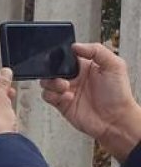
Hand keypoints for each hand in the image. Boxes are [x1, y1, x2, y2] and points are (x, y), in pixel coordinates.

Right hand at [41, 43, 140, 161]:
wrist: (114, 120)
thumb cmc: (118, 95)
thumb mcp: (114, 66)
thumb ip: (97, 51)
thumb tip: (76, 46)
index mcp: (86, 66)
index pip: (67, 57)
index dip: (62, 57)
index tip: (62, 60)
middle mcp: (75, 78)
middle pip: (53, 69)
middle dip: (53, 71)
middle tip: (63, 77)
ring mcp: (67, 91)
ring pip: (47, 82)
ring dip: (52, 83)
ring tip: (65, 87)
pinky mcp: (61, 104)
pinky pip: (47, 96)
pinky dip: (53, 96)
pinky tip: (67, 98)